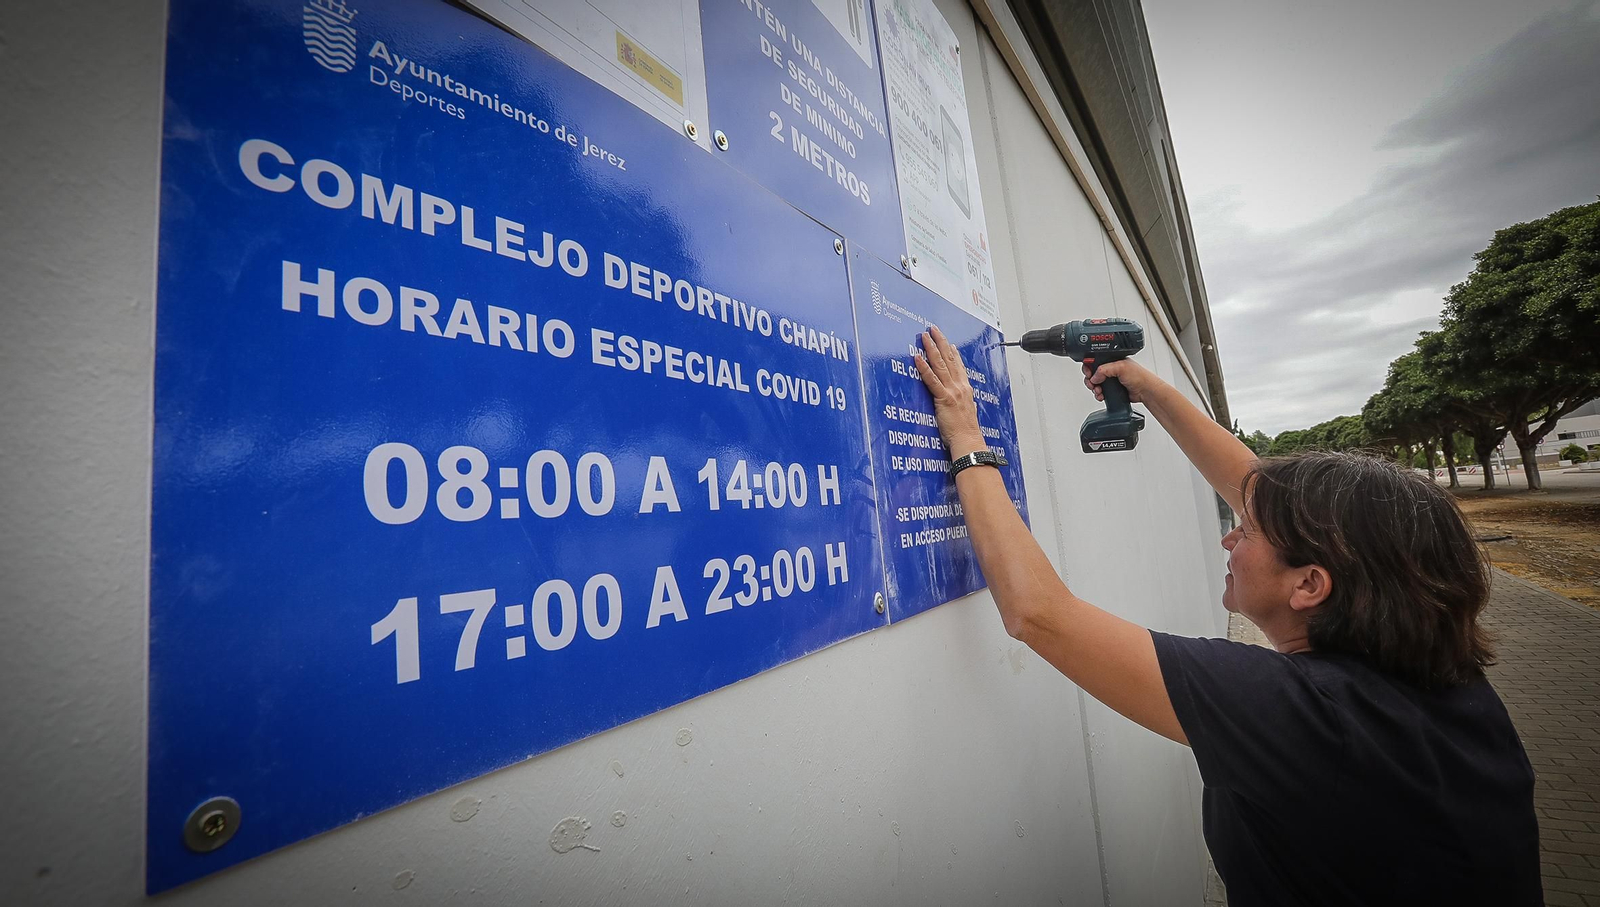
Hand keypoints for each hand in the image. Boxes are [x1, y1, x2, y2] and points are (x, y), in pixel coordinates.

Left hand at [914, 325, 985, 457]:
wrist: (968, 440)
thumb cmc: (966, 431)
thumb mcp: (966, 411)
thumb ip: (963, 402)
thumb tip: (961, 400)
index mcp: (965, 389)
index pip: (958, 366)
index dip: (952, 352)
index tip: (948, 342)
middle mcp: (960, 386)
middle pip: (949, 359)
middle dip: (941, 342)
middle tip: (933, 330)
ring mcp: (952, 391)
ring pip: (940, 365)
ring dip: (931, 348)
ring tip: (924, 337)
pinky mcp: (943, 398)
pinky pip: (932, 380)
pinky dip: (924, 368)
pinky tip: (918, 358)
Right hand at [1082, 358, 1157, 403]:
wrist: (1145, 391)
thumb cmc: (1139, 376)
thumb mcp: (1120, 367)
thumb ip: (1105, 369)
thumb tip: (1094, 377)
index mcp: (1112, 361)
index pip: (1095, 361)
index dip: (1089, 367)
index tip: (1089, 372)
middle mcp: (1111, 370)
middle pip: (1092, 373)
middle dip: (1090, 379)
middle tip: (1092, 383)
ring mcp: (1111, 380)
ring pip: (1095, 383)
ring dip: (1094, 388)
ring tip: (1098, 391)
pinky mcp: (1111, 390)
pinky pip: (1100, 392)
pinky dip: (1098, 394)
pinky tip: (1101, 395)